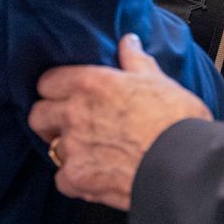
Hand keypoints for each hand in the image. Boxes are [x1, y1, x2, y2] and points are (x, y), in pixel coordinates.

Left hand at [29, 34, 211, 209]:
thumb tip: (129, 42)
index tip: (66, 94)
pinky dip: (75, 180)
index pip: (48, 81)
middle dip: (49, 119)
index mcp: (91, 84)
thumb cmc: (177, 122)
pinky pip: (62, 180)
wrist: (186, 166)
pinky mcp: (78, 179)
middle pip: (37, 114)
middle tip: (70, 124)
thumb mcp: (158, 81)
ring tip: (88, 151)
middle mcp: (75, 113)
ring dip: (65, 149)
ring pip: (49, 147)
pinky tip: (95, 176)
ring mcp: (73, 147)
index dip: (56, 88)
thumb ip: (135, 60)